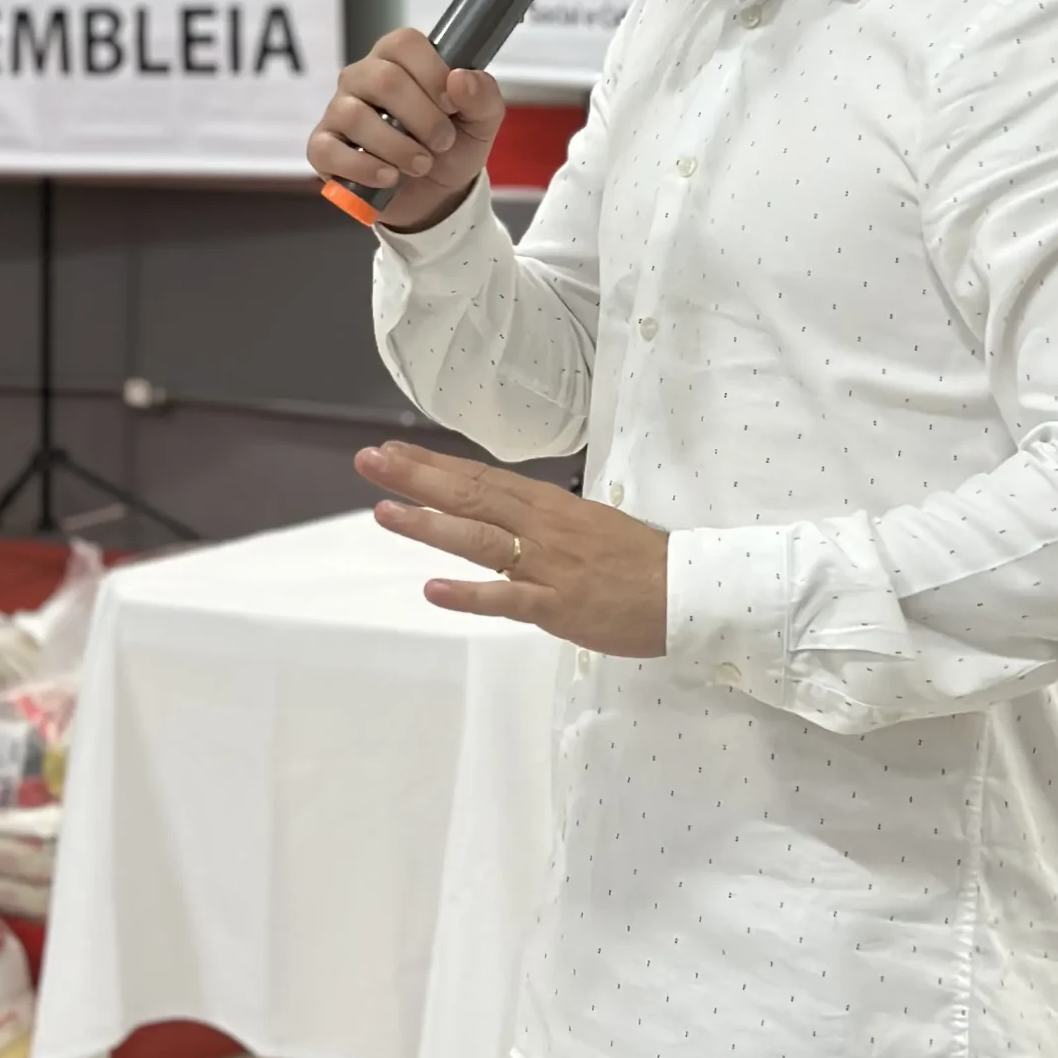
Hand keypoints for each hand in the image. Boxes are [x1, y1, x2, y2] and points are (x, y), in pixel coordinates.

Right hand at [307, 30, 505, 229]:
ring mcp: (339, 110)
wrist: (436, 194)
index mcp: (399, 58)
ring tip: (421, 165)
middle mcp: (363, 76)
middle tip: (443, 142)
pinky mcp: (323, 146)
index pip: (405, 43)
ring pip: (356, 116)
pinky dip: (364, 168)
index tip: (452, 105)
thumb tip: (460, 79)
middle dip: (423, 118)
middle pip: (384, 80)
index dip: (433, 73)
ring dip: (397, 147)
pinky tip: (389, 177)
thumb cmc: (453, 144)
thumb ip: (482, 95)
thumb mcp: (482, 121)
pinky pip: (329, 150)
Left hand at [355, 442, 667, 656]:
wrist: (687, 592)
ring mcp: (549, 565)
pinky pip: (507, 598)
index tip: (394, 451)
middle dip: (417, 478)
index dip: (435, 464)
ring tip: (385, 513)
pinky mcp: (559, 606)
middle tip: (369, 462)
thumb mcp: (589, 525)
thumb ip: (544, 521)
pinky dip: (469, 593)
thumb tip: (505, 514)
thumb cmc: (640, 561)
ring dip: (430, 525)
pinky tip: (432, 589)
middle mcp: (543, 527)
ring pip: (480, 539)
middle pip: (472, 496)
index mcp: (551, 506)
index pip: (482, 478)